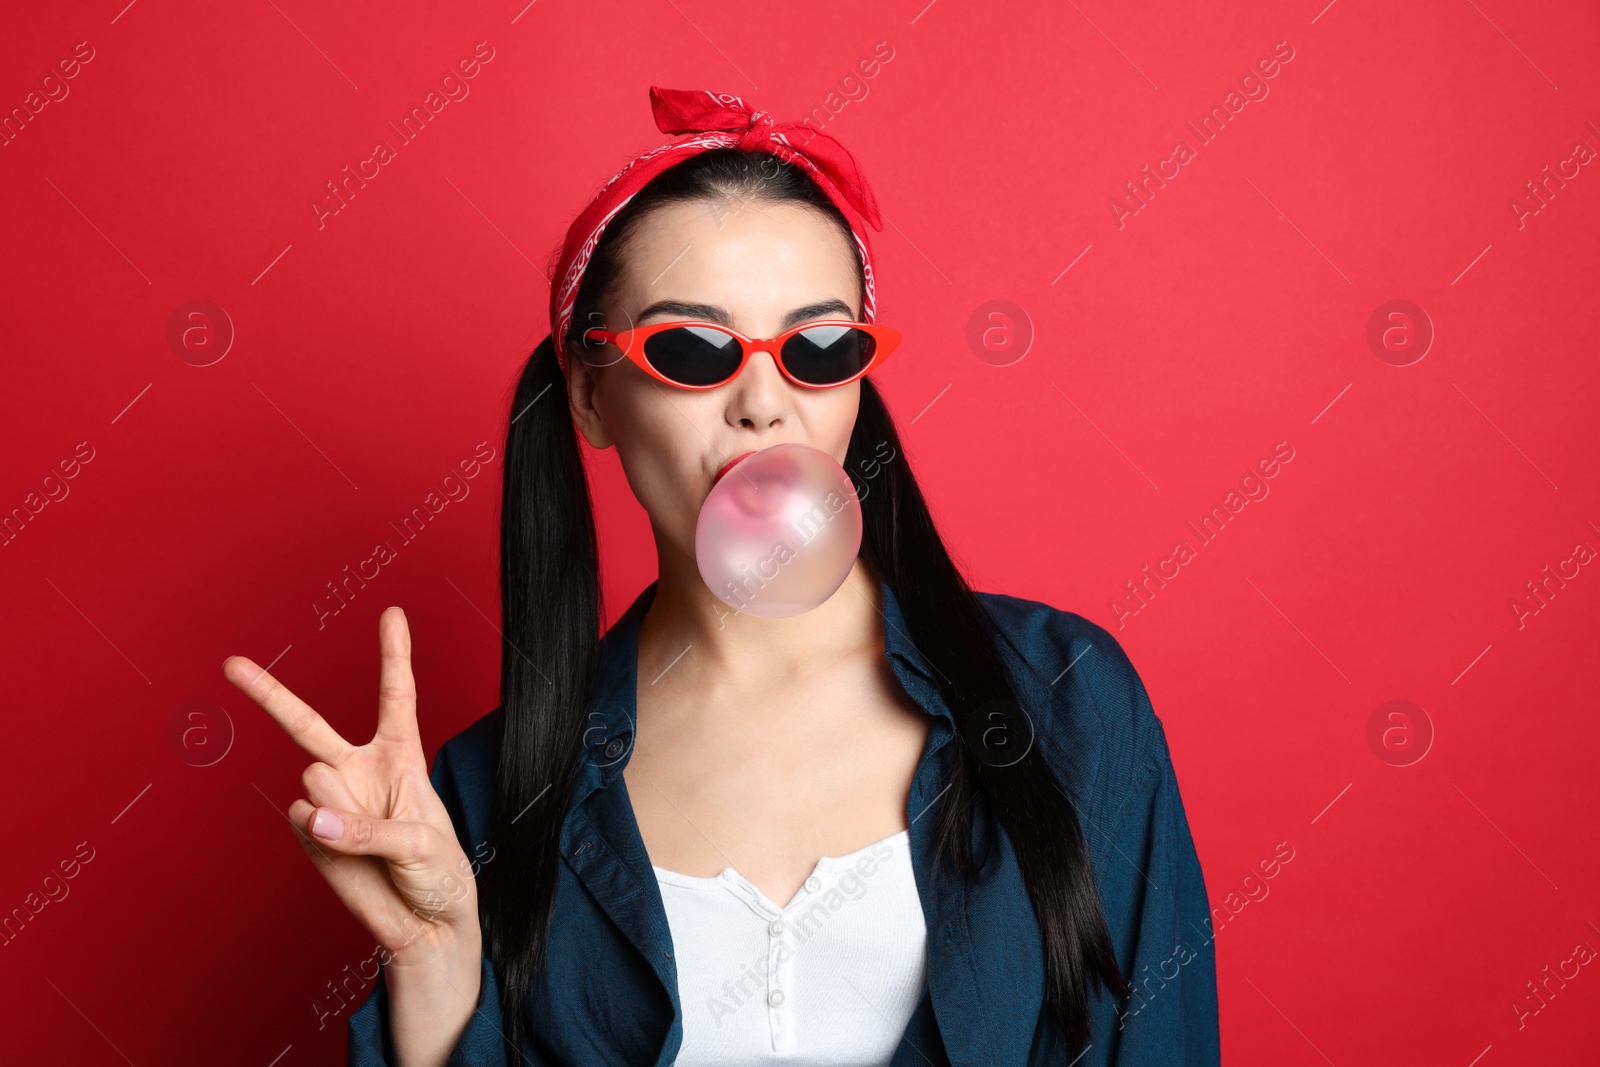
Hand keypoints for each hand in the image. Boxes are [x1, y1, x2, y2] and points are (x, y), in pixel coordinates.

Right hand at [224, 607, 479, 968]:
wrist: (426, 924)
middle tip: (229, 664)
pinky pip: (302, 821)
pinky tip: (347, 856)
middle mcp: (359, 771)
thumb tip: (307, 815)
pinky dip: (325, 839)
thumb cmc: (438, 873)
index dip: (393, 654)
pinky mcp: (308, 836)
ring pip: (315, 781)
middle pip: (308, 724)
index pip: (396, 696)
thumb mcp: (421, 845)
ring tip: (372, 843)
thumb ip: (367, 828)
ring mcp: (329, 802)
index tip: (393, 613)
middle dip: (268, 693)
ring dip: (342, 812)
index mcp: (400, 757)